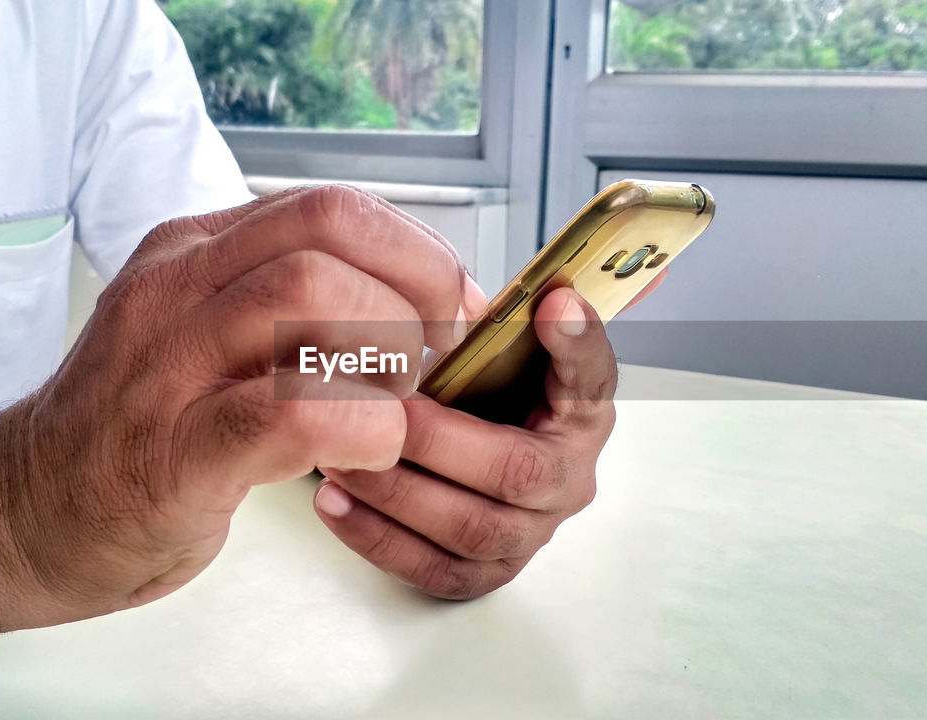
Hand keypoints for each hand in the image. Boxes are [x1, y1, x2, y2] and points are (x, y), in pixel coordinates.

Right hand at [0, 185, 485, 623]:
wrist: (26, 511)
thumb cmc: (141, 426)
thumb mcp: (202, 329)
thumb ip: (285, 299)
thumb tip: (414, 294)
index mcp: (191, 253)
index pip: (329, 208)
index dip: (415, 252)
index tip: (449, 308)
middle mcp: (175, 291)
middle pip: (329, 239)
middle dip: (414, 296)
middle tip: (431, 362)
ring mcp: (166, 367)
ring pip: (311, 299)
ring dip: (389, 355)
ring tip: (394, 406)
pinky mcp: (174, 454)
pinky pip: (294, 410)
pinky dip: (362, 427)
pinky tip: (366, 452)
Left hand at [313, 288, 615, 598]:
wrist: (467, 447)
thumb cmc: (483, 394)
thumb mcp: (500, 350)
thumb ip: (515, 324)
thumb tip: (555, 300)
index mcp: (582, 415)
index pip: (592, 378)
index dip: (576, 346)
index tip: (551, 307)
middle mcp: (568, 482)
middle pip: (515, 474)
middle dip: (436, 444)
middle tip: (377, 413)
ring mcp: (530, 535)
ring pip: (472, 530)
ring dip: (397, 495)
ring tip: (339, 459)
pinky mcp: (486, 572)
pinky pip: (437, 571)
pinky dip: (379, 540)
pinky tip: (334, 504)